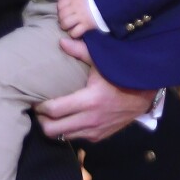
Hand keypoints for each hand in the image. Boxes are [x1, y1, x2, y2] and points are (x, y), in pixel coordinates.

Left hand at [36, 43, 155, 141]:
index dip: (40, 107)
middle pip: (53, 130)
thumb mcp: (103, 62)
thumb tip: (61, 42)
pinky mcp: (99, 137)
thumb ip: (81, 51)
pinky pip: (76, 138)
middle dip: (42, 121)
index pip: (54, 110)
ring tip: (51, 116)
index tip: (36, 100)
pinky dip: (68, 130)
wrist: (143, 96)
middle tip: (40, 111)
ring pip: (63, 136)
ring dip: (54, 127)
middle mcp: (90, 119)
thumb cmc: (120, 77)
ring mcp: (94, 131)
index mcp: (89, 100)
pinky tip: (68, 120)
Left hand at [56, 0, 98, 39]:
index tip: (65, 12)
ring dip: (66, 27)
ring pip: (65, 23)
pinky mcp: (87, 24)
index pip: (60, 4)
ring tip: (70, 27)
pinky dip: (74, 33)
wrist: (108, 1)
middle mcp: (76, 6)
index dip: (60, 9)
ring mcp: (81, 16)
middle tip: (66, 21)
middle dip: (62, 19)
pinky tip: (77, 32)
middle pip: (61, 15)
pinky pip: (75, 32)